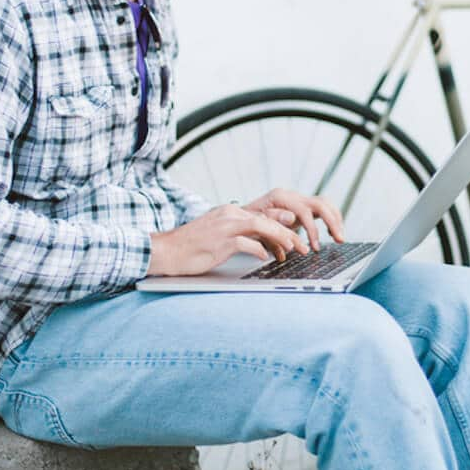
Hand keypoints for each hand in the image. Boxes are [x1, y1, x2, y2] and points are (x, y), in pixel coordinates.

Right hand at [147, 203, 307, 275]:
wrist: (166, 251)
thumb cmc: (192, 247)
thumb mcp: (219, 236)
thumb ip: (240, 235)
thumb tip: (263, 244)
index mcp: (230, 212)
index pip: (264, 215)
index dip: (282, 226)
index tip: (296, 238)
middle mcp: (229, 215)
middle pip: (267, 219)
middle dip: (289, 232)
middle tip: (303, 246)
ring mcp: (224, 227)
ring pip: (261, 226)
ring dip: (281, 238)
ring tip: (294, 250)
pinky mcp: (219, 241)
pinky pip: (245, 242)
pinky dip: (259, 249)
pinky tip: (266, 257)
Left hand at [240, 188, 345, 251]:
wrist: (241, 217)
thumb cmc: (246, 222)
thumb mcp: (255, 223)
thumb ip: (273, 220)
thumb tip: (292, 218)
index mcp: (280, 197)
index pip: (304, 211)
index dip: (312, 230)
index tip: (315, 247)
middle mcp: (291, 195)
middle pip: (320, 204)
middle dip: (332, 223)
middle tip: (339, 240)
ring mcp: (298, 199)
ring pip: (325, 204)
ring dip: (335, 220)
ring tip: (339, 237)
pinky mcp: (302, 206)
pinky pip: (323, 208)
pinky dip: (331, 219)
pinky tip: (332, 233)